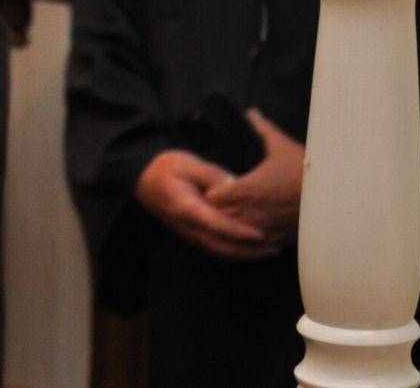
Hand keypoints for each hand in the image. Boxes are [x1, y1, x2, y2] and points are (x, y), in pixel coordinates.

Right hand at [135, 148, 274, 260]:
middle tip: (274, 249)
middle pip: (220, 246)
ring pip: (219, 252)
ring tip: (270, 252)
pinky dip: (235, 252)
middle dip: (248, 251)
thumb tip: (234, 186)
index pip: (216, 225)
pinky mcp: (192, 236)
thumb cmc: (167, 168)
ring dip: (244, 255)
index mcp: (186, 208)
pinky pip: (216, 249)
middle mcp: (187, 227)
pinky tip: (251, 248)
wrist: (145, 180)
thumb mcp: (189, 163)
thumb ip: (212, 175)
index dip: (239, 232)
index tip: (260, 235)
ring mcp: (189, 234)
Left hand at [204, 109, 304, 246]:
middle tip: (215, 203)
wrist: (336, 199)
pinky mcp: (277, 241)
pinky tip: (251, 231)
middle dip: (214, 211)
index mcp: (246, 189)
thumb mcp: (283, 146)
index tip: (209, 187)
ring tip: (230, 218)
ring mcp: (263, 230)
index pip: (211, 197)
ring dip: (230, 226)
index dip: (207, 192)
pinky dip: (248, 240)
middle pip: (217, 218)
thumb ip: (263, 128)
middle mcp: (250, 212)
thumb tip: (252, 112)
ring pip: (234, 235)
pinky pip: (254, 246)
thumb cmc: (307, 171)